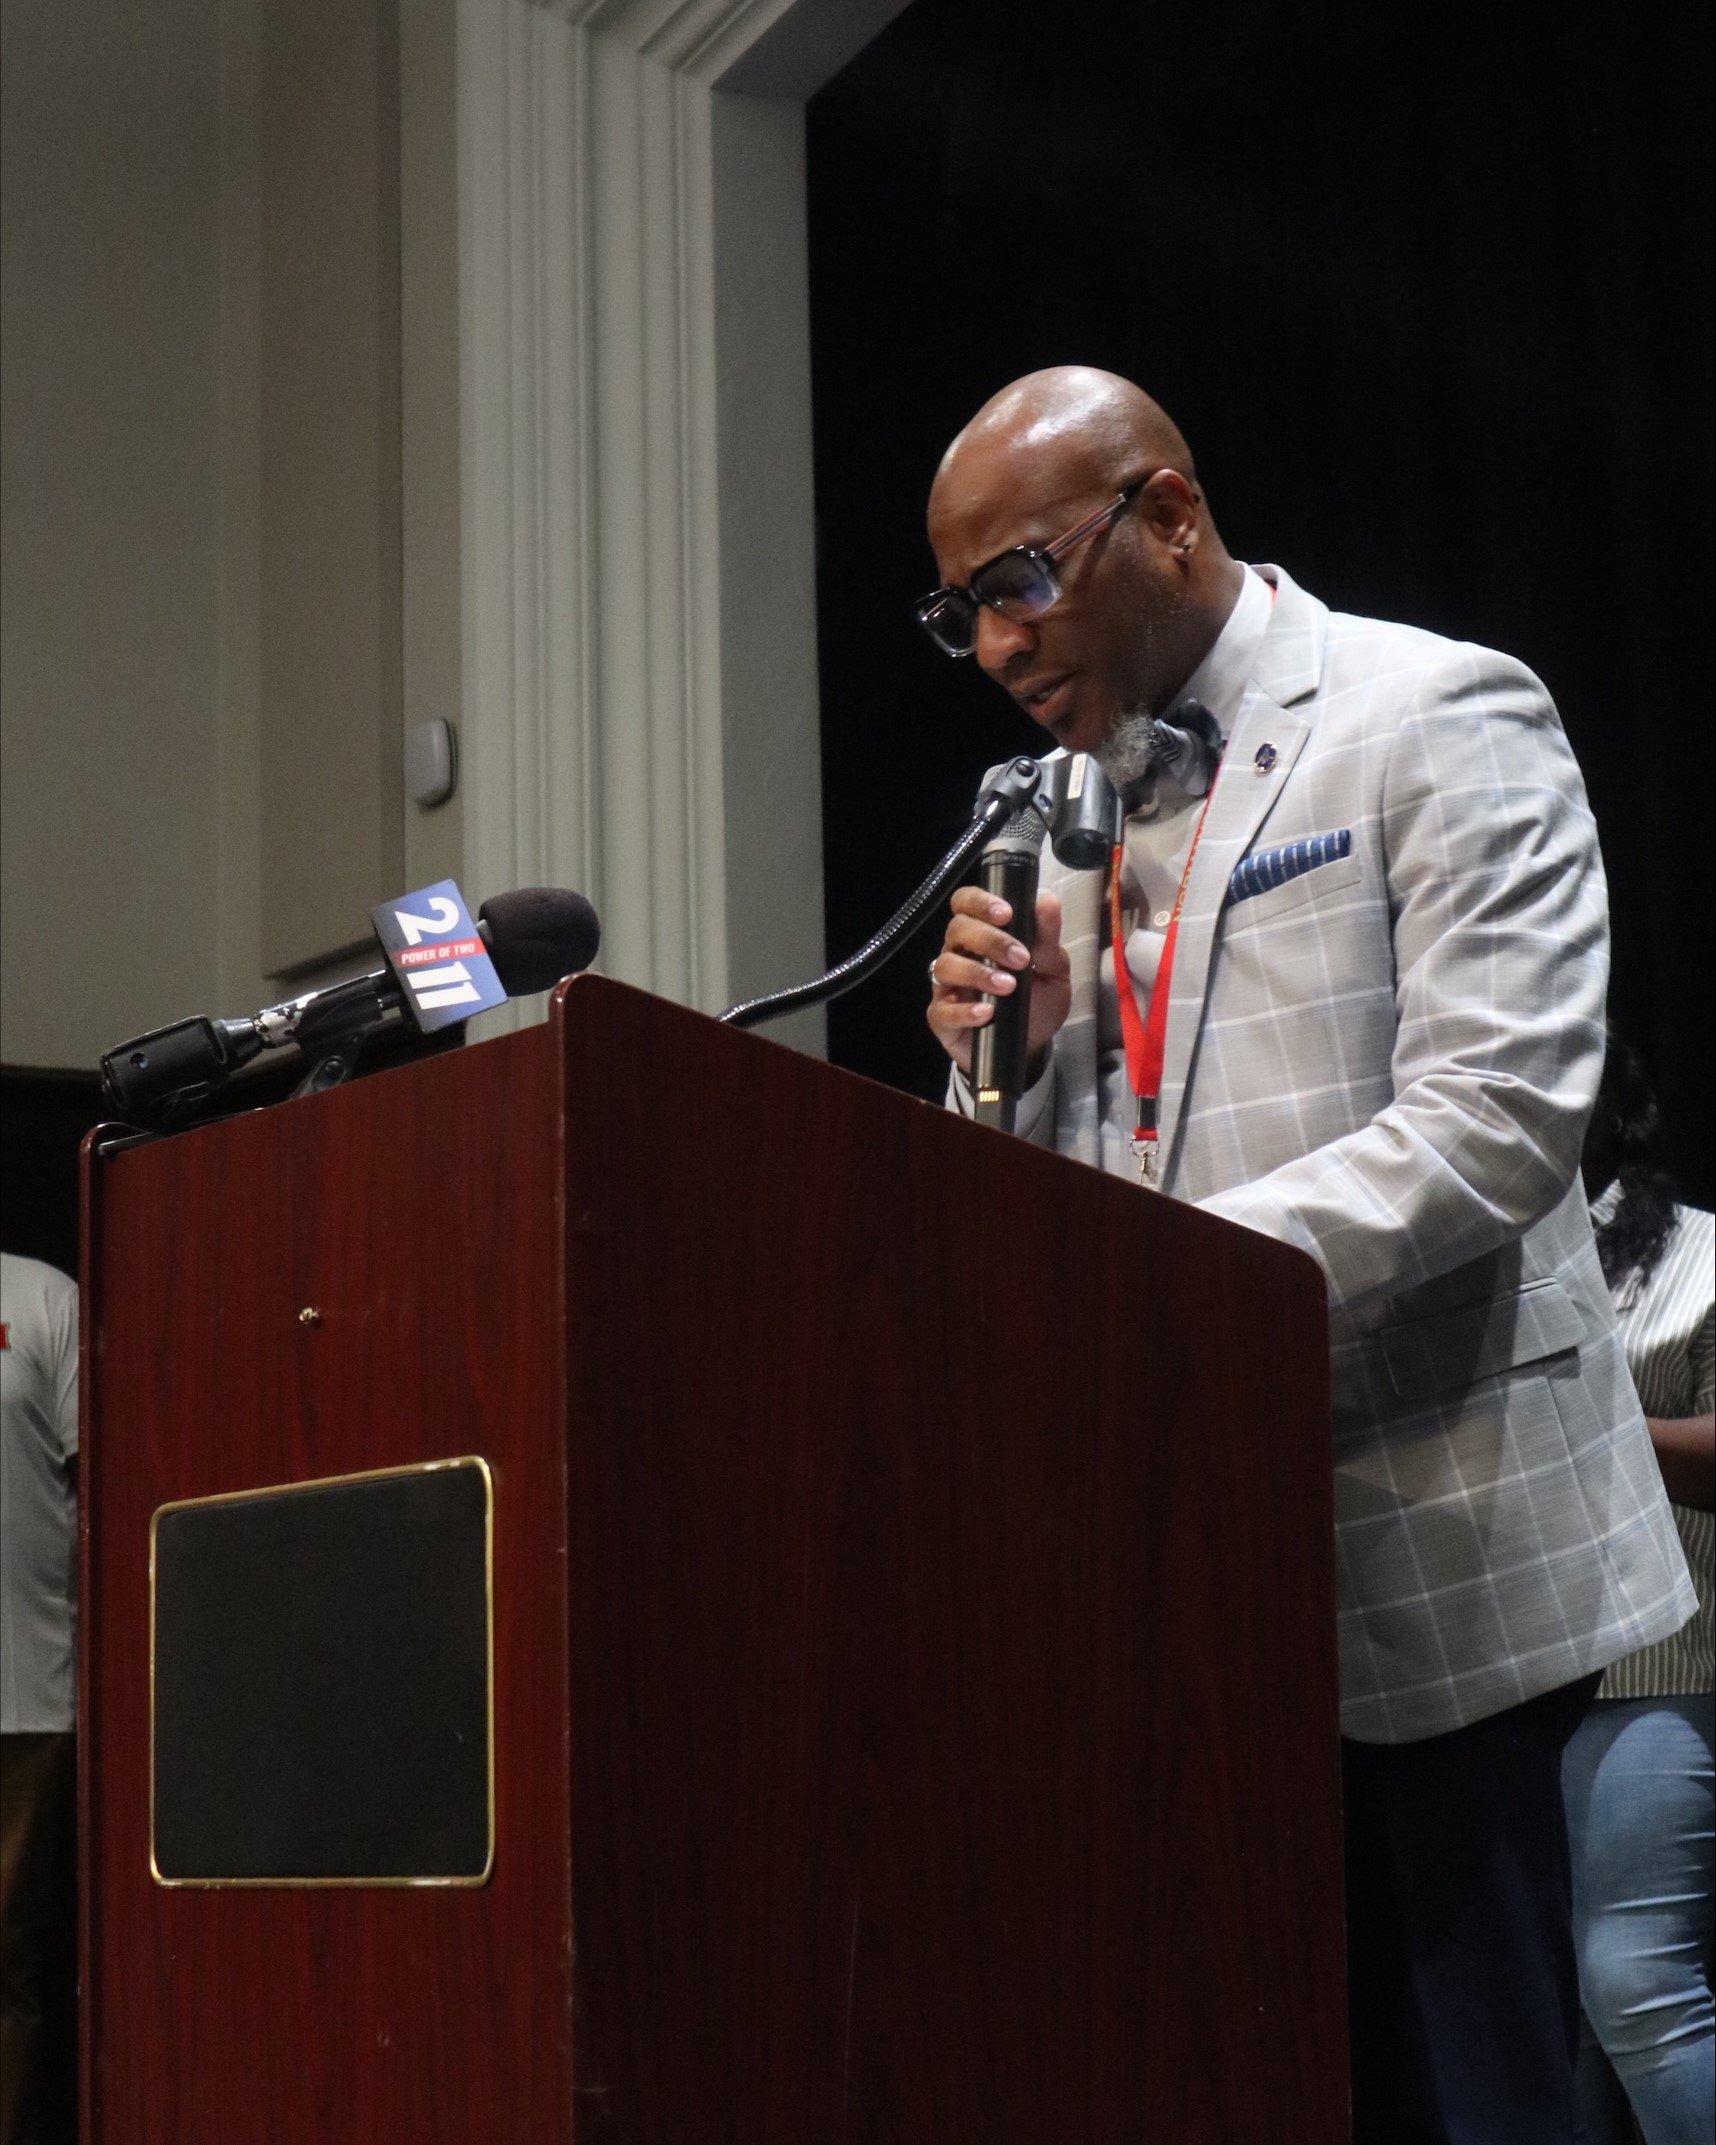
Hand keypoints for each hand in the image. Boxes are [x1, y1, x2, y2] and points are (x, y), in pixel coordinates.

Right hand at [927, 888, 1070, 1075]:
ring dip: (978, 973)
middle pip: (956, 930)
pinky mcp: (942, 1018)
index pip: (966, 903)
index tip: (1006, 913)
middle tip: (1020, 958)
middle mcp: (960, 953)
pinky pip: (943, 1010)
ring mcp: (948, 986)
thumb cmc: (1038, 1000)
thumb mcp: (1053, 968)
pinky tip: (987, 1013)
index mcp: (983, 933)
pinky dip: (965, 1010)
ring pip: (946, 966)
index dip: (979, 902)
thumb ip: (1048, 937)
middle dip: (989, 939)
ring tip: (1008, 986)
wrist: (1032, 1046)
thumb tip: (1047, 899)